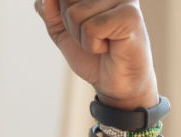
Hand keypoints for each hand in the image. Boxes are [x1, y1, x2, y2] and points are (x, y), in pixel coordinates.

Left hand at [35, 0, 159, 109]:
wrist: (116, 84)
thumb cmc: (92, 56)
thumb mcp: (61, 31)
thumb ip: (49, 11)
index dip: (60, 17)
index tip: (82, 29)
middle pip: (66, 1)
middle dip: (69, 26)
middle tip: (92, 38)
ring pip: (75, 14)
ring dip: (81, 38)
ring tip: (102, 43)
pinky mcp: (131, 16)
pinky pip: (91, 28)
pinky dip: (92, 45)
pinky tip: (109, 47)